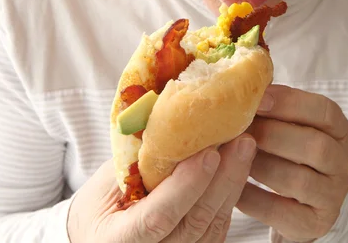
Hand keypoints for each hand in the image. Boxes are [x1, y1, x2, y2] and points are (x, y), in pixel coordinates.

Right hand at [67, 134, 256, 242]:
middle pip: (195, 221)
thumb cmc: (101, 202)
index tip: (209, 154)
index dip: (186, 186)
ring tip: (246, 146)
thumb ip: (137, 161)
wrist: (102, 232)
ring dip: (234, 182)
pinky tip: (240, 164)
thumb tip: (172, 118)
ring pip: (213, 224)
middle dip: (223, 179)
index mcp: (118, 240)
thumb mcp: (107, 180)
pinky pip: (219, 224)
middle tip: (241, 141)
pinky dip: (231, 192)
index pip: (158, 217)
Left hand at [238, 85, 347, 241]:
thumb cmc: (288, 150)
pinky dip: (253, 198)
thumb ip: (273, 107)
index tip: (258, 99)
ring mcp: (333, 195)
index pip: (324, 111)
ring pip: (298, 181)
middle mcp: (343, 162)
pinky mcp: (316, 223)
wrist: (300, 202)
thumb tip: (240, 84)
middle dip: (272, 136)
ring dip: (260, 166)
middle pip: (315, 146)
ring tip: (233, 157)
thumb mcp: (291, 125)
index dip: (290, 103)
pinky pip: (282, 212)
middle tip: (239, 130)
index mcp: (338, 129)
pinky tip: (234, 187)